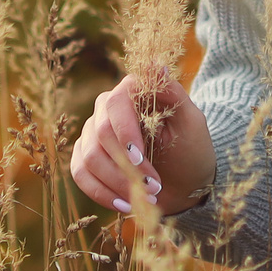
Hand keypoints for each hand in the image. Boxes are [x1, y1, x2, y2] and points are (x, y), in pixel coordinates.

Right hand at [70, 67, 213, 217]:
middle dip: (126, 167)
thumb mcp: (191, 123)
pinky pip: (80, 174)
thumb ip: (172, 93)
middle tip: (154, 188)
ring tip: (145, 199)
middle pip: (100, 133)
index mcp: (133, 91)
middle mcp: (107, 107)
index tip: (140, 160)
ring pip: (89, 157)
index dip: (124, 133)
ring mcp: (93, 132)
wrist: (186, 184)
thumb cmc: (191, 150)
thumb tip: (155, 65)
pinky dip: (101, 193)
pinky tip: (125, 205)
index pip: (116, 104)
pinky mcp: (85, 157)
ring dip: (117, 183)